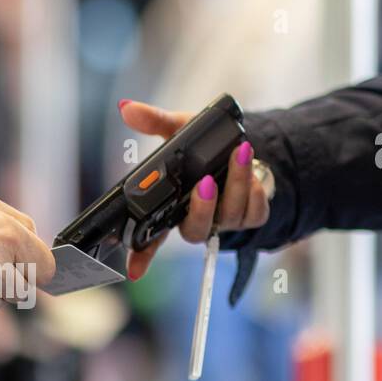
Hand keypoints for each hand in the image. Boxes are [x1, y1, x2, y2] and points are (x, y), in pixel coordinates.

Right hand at [118, 100, 270, 278]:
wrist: (243, 148)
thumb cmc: (203, 147)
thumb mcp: (178, 130)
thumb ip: (154, 121)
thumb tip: (127, 108)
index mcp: (172, 207)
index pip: (151, 238)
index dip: (141, 256)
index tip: (134, 271)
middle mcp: (197, 218)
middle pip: (194, 231)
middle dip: (202, 208)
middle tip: (206, 182)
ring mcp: (224, 221)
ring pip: (228, 217)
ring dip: (235, 185)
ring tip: (239, 153)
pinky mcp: (250, 216)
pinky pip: (253, 213)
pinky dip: (254, 190)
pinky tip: (251, 169)